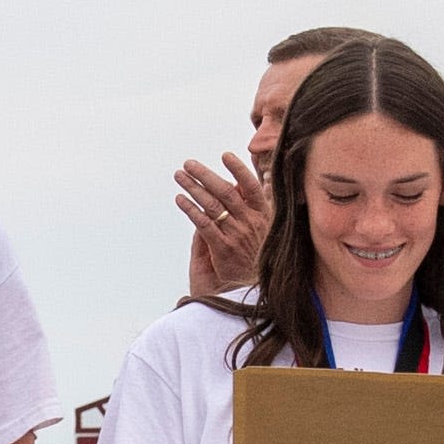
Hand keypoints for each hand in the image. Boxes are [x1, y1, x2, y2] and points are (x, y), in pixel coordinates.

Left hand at [174, 154, 265, 300]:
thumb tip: (237, 186)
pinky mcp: (222, 248)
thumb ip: (251, 208)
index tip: (225, 155)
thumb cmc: (259, 257)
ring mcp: (236, 235)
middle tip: (188, 163)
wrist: (257, 288)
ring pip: (212, 205)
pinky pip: (204, 224)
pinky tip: (180, 200)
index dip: (238, 169)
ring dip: (193, 187)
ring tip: (179, 176)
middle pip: (225, 191)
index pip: (251, 186)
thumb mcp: (264, 231)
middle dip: (205, 175)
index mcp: (263, 216)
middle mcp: (250, 223)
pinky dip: (191, 209)